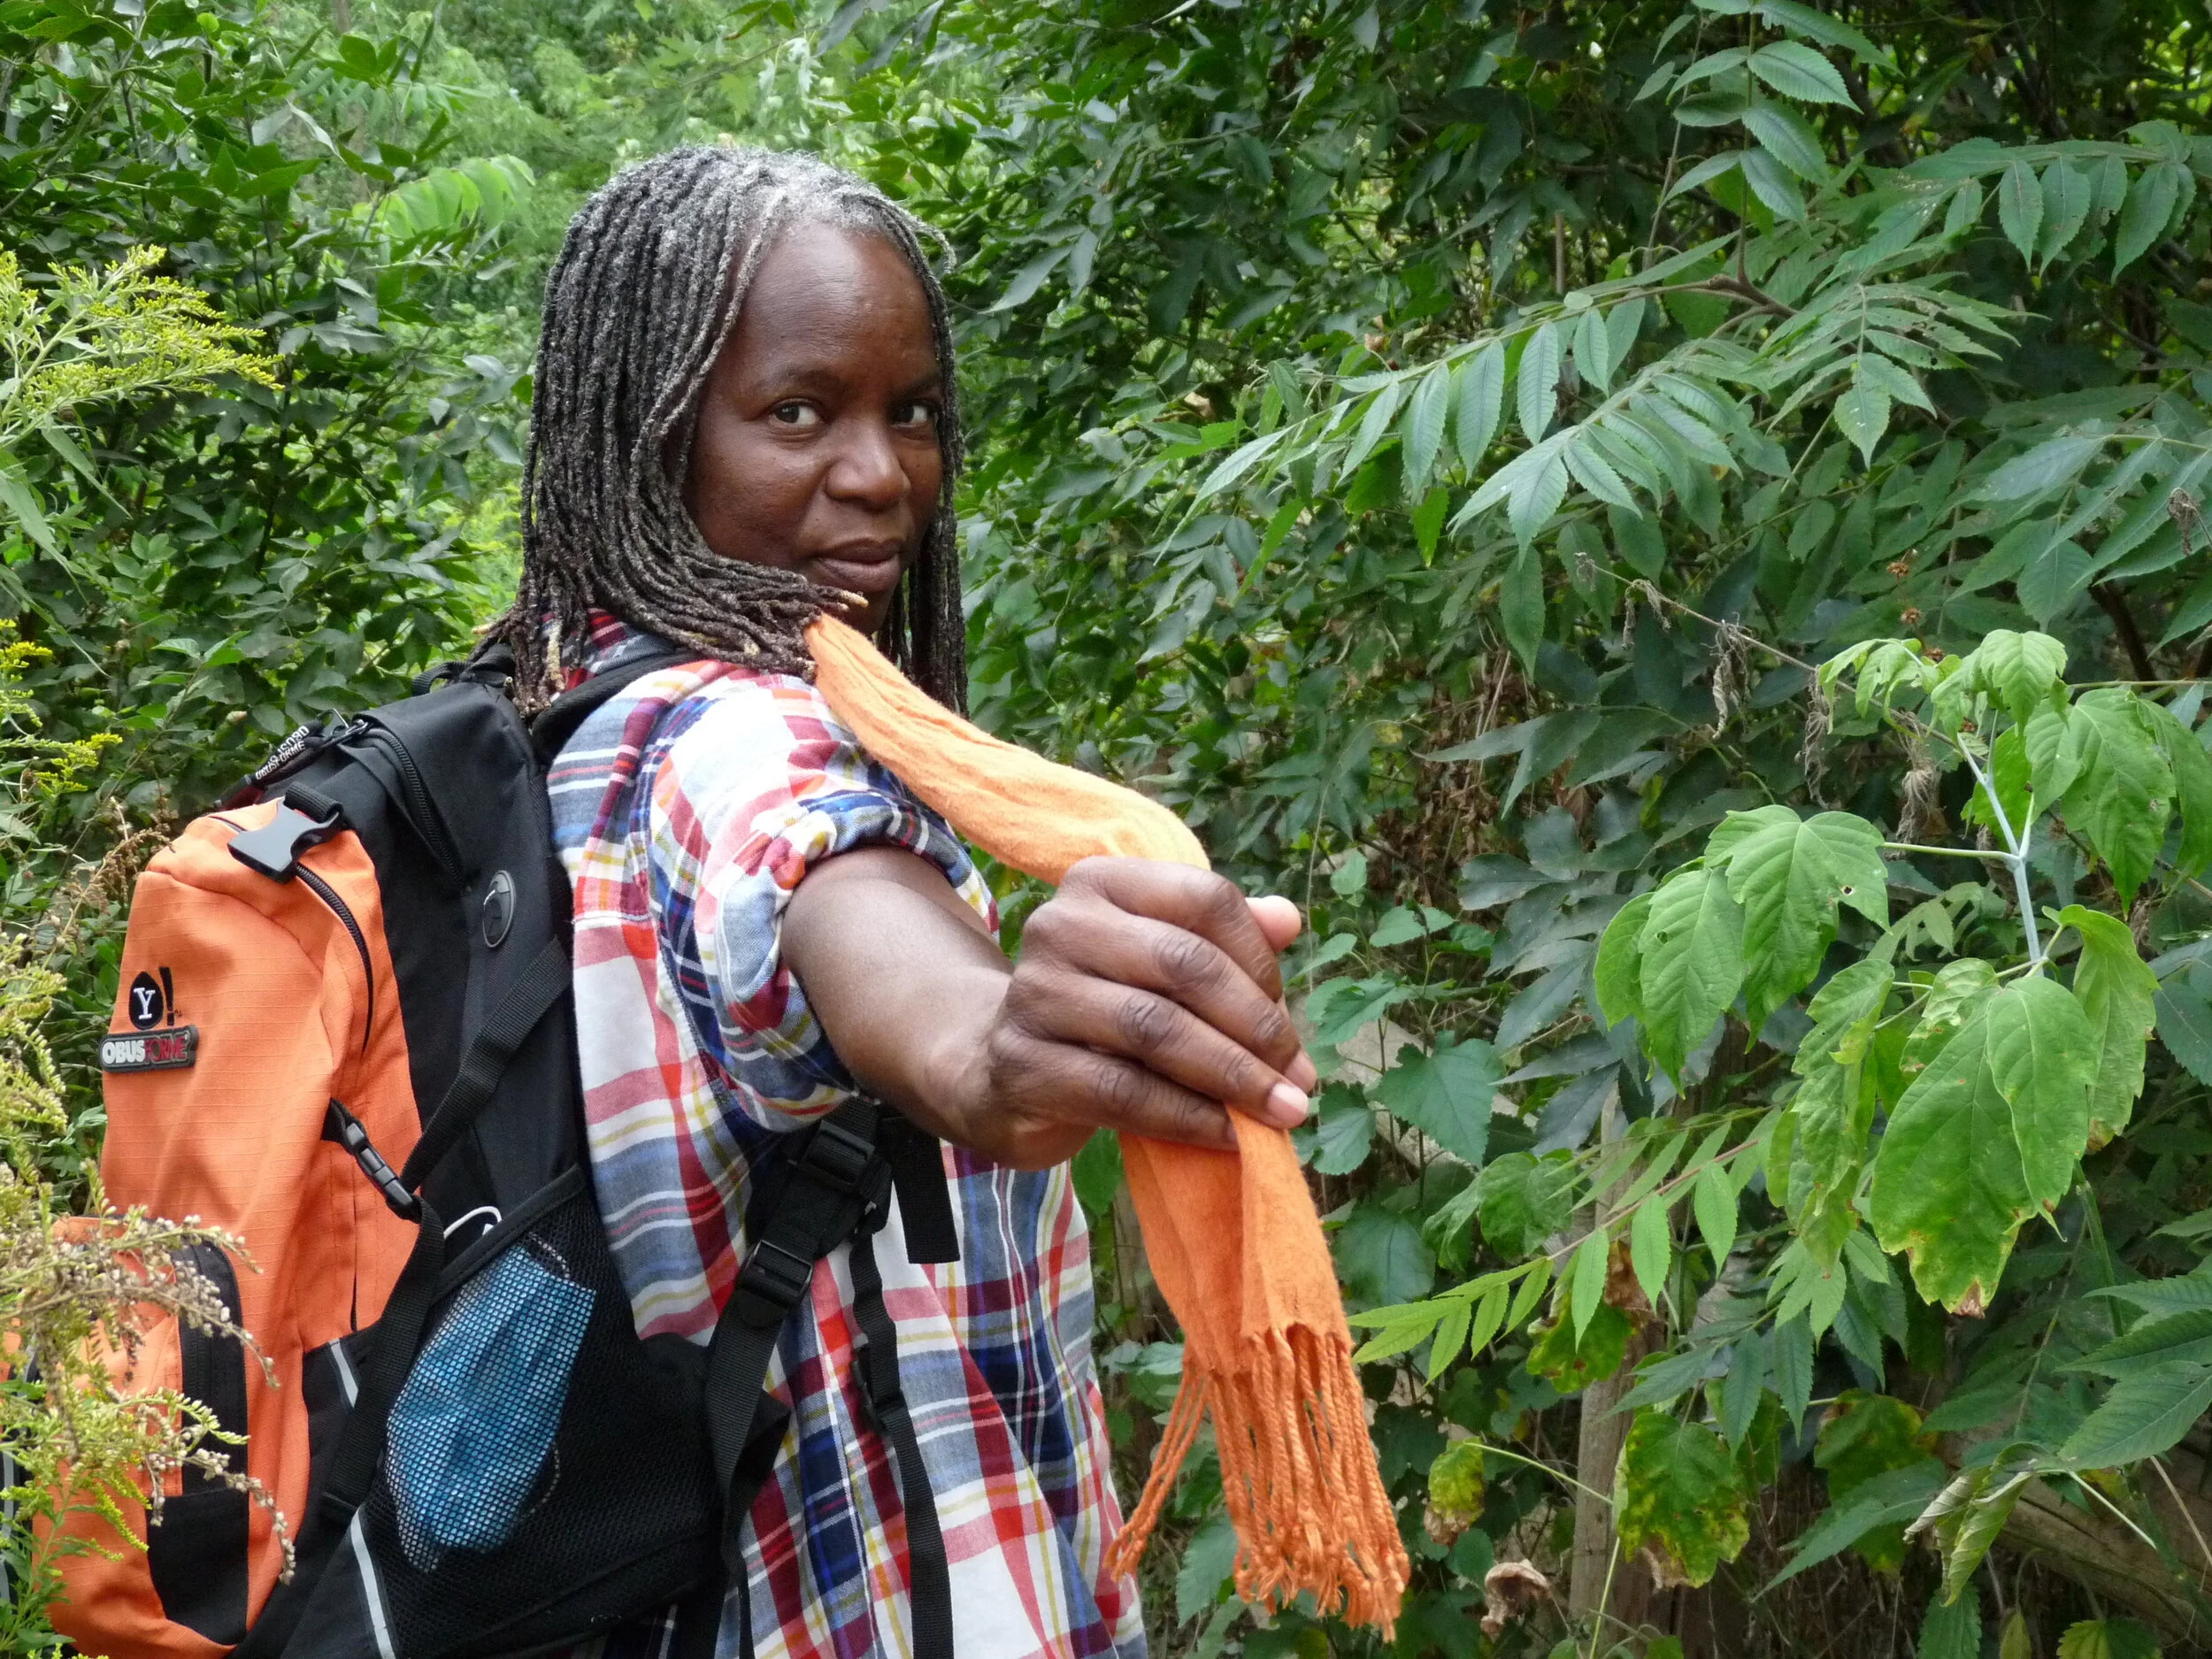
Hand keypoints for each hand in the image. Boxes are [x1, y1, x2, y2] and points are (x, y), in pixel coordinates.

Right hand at [944, 857, 1317, 1168]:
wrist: (1006, 1073)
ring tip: (1282, 1113)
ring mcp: (1034, 991)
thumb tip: (1288, 919)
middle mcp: (1061, 924)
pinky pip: (1122, 1091)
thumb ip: (1224, 940)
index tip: (1289, 1021)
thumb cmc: (1106, 1009)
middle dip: (1257, 1028)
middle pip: (1183, 964)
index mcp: (1103, 882)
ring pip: (1155, 1029)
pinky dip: (1188, 1117)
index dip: (1261, 962)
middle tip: (1301, 1081)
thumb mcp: (1162, 966)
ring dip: (1232, 1077)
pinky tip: (1229, 1136)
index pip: (1204, 899)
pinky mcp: (1023, 1062)